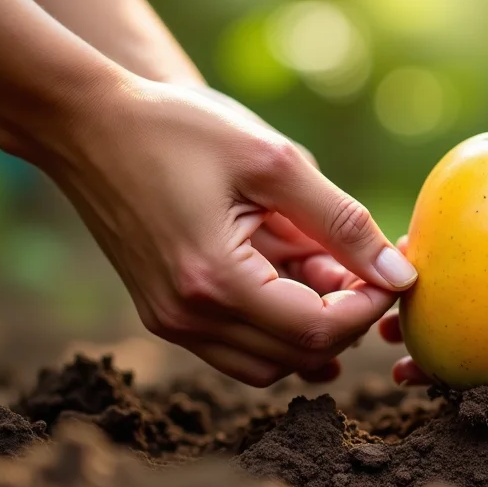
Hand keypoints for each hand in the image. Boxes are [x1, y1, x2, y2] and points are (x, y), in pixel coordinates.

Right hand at [39, 76, 416, 385]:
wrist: (87, 124)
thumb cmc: (180, 129)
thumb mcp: (273, 162)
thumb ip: (342, 221)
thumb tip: (400, 276)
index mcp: (215, 280)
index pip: (320, 330)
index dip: (369, 306)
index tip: (389, 267)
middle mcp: (188, 317)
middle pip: (299, 354)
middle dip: (346, 314)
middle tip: (360, 260)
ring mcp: (172, 322)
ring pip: (271, 362)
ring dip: (312, 324)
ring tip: (322, 262)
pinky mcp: (166, 314)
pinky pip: (239, 347)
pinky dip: (277, 324)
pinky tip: (292, 274)